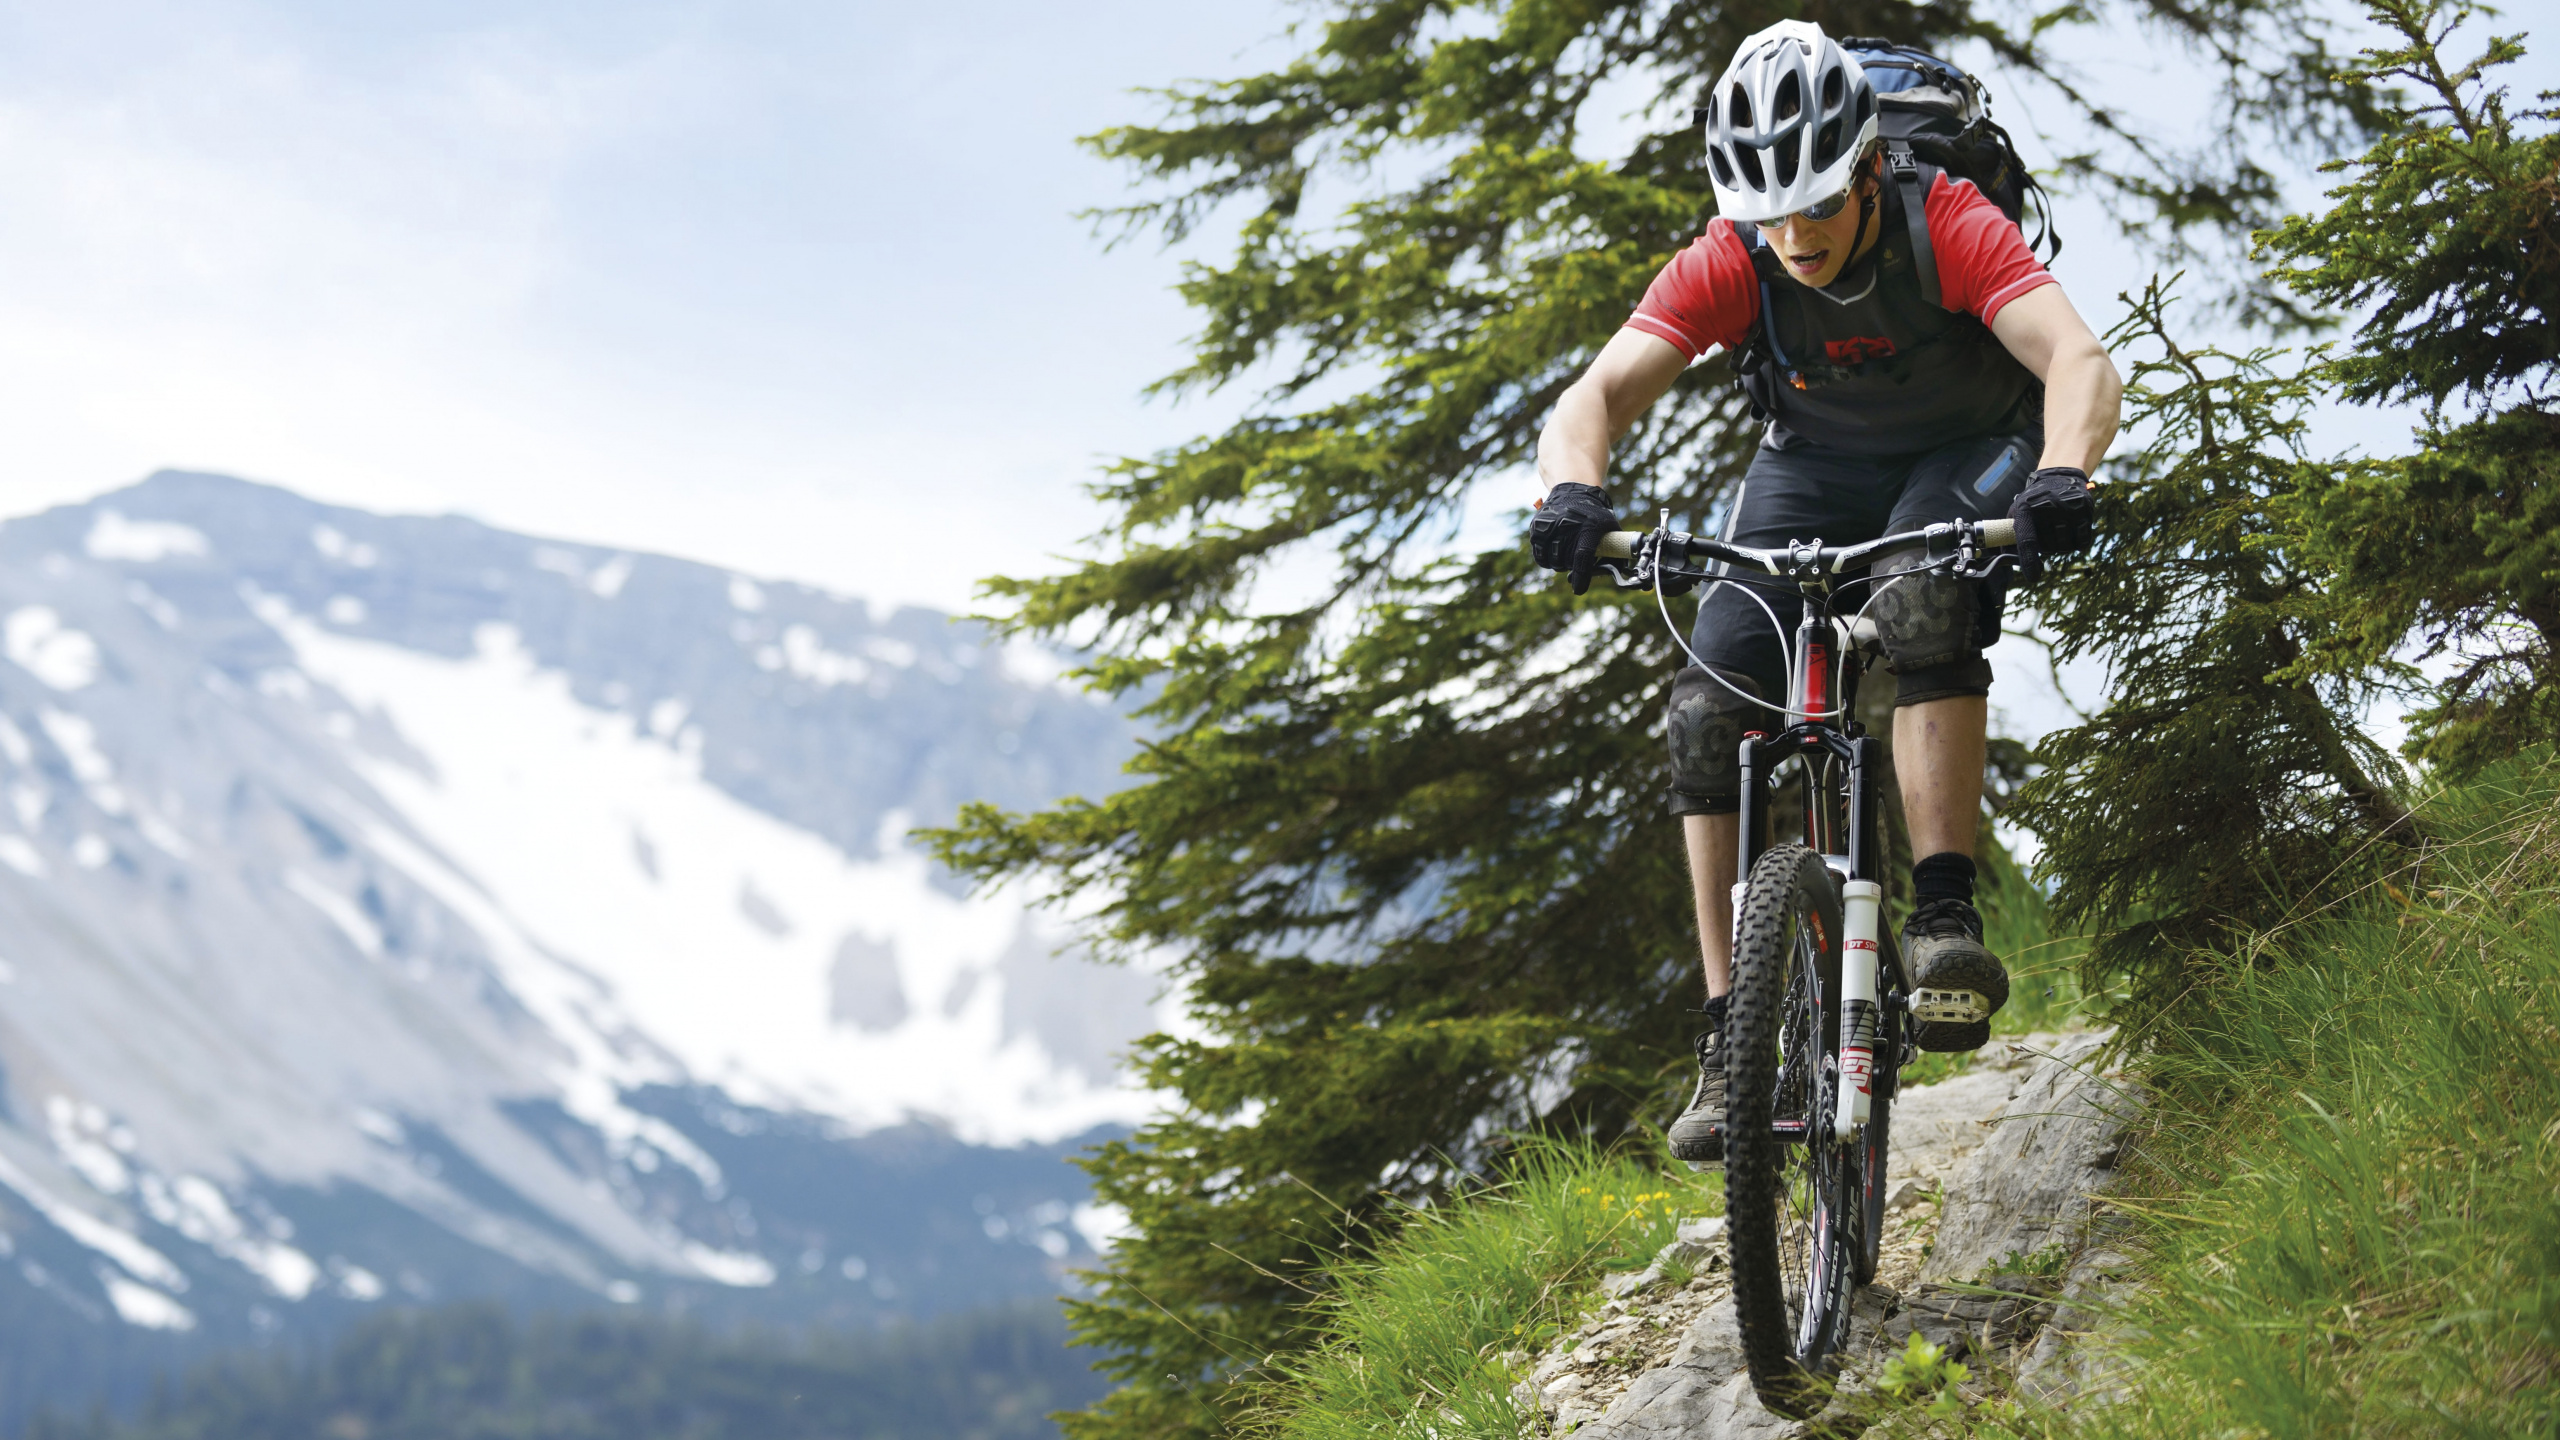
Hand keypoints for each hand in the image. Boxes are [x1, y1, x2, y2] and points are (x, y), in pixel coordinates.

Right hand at [1529, 482, 1618, 594]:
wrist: (1574, 490)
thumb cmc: (1595, 514)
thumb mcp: (1610, 526)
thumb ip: (1616, 548)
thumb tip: (1622, 571)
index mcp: (1588, 528)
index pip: (1581, 557)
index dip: (1580, 576)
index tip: (1579, 589)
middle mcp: (1567, 525)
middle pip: (1566, 562)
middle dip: (1571, 567)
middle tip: (1575, 561)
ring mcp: (1550, 526)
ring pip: (1551, 561)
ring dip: (1558, 564)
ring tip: (1563, 557)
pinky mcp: (1538, 527)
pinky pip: (1539, 554)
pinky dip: (1545, 559)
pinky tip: (1551, 553)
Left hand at [2006, 466, 2093, 584]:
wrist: (2059, 476)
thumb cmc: (2034, 501)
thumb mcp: (2017, 512)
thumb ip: (2009, 536)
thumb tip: (2004, 561)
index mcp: (2026, 509)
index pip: (2027, 541)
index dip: (2029, 561)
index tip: (2033, 576)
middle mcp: (2047, 508)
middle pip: (2048, 547)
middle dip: (2046, 547)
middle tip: (2046, 533)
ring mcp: (2068, 509)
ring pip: (2064, 547)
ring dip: (2061, 546)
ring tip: (2057, 530)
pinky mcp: (2084, 511)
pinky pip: (2081, 542)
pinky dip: (2076, 543)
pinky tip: (2071, 531)